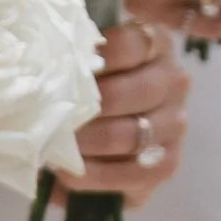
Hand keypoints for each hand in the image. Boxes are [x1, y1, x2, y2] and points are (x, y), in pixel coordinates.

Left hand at [69, 17, 188, 207]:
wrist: (105, 132)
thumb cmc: (89, 88)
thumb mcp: (86, 64)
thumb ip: (74, 63)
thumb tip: (45, 75)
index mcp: (156, 45)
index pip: (130, 46)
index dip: (94, 61)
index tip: (62, 72)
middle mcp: (174, 82)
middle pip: (135, 93)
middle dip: (88, 110)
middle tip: (53, 119)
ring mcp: (175, 124)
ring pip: (133, 135)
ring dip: (89, 144)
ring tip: (56, 148)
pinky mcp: (168, 163)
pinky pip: (135, 174)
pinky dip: (97, 176)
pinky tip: (70, 174)